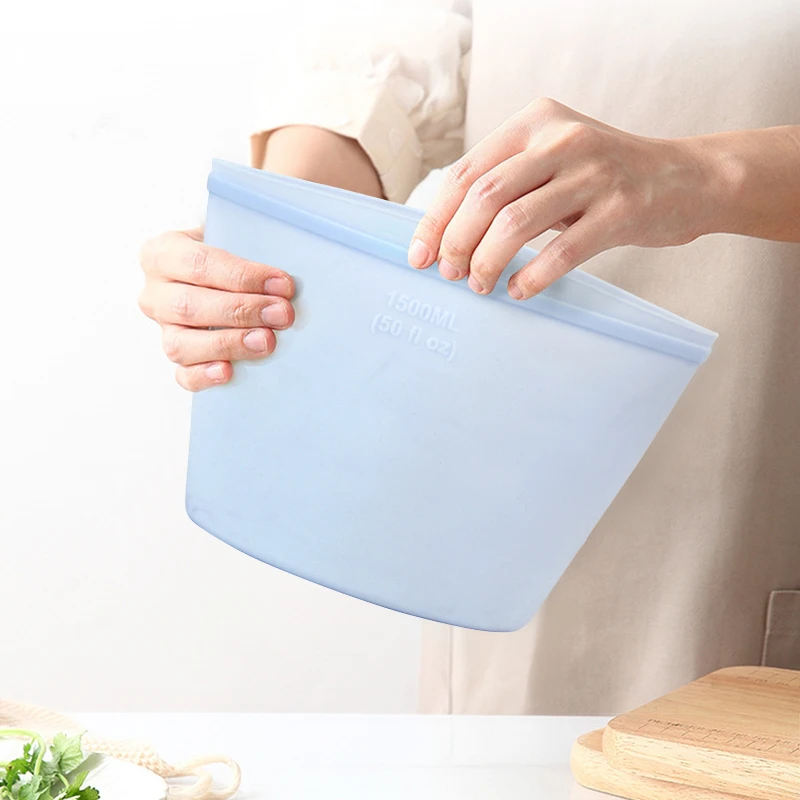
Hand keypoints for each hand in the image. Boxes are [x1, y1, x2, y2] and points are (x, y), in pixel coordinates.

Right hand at [140, 126, 381, 390]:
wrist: (230, 270)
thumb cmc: (238, 248)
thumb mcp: (239, 229)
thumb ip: (257, 232)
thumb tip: (306, 231)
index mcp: (162, 252)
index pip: (197, 263)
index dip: (241, 275)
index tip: (283, 283)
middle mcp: (155, 293)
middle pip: (188, 307)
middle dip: (240, 311)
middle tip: (284, 314)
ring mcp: (163, 329)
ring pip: (182, 344)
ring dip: (228, 343)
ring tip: (267, 343)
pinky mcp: (179, 359)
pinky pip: (182, 375)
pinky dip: (204, 376)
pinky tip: (231, 372)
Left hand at [407, 98, 717, 298]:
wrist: (688, 178)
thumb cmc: (606, 178)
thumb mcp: (553, 162)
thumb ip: (507, 184)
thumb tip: (447, 235)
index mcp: (534, 123)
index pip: (466, 172)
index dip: (435, 218)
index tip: (420, 254)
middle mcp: (560, 139)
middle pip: (484, 195)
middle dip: (456, 242)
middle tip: (450, 274)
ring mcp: (593, 171)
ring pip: (516, 222)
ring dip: (487, 261)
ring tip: (481, 285)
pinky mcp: (620, 208)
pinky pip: (562, 250)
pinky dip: (532, 277)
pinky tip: (520, 290)